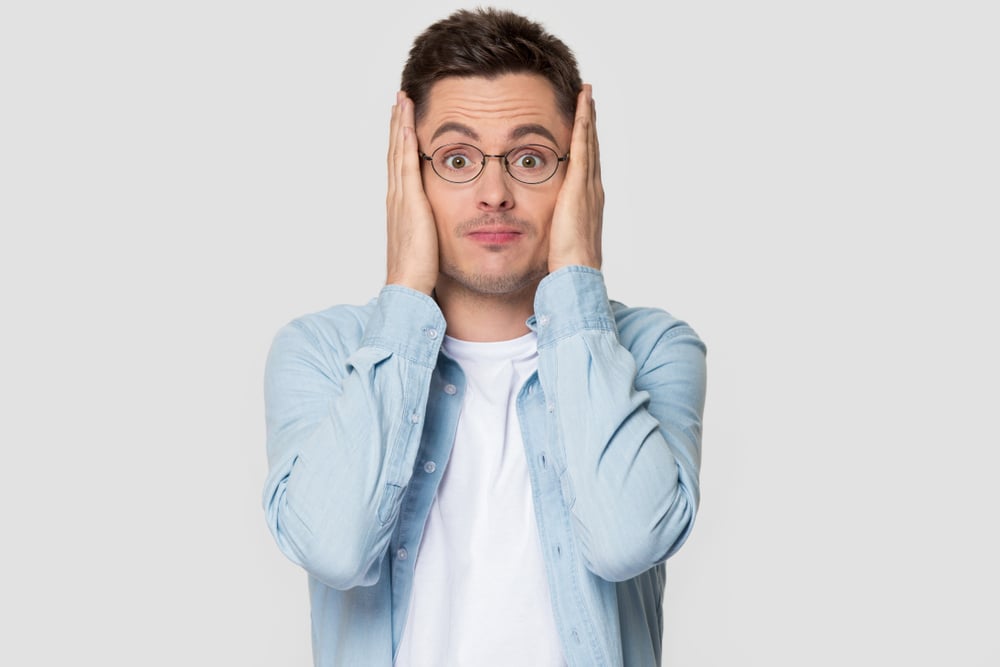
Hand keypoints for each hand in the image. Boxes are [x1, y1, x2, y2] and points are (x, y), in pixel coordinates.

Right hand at [386, 91, 438, 294]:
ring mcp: (401, 199)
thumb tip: (441, 223)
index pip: (401, 165)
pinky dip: (406, 144)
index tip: (404, 121)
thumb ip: (432, 227)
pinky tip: (409, 126)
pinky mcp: (410, 203)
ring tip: (401, 102)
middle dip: (398, 125)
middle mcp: (397, 198)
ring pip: (399, 153)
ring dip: (400, 125)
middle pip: (396, 152)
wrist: (408, 287)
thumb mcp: (428, 241)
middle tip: (399, 100)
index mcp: (402, 206)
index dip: (401, 141)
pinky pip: (407, 167)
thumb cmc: (420, 272)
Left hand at [548, 84, 603, 272]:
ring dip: (588, 116)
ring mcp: (588, 186)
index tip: (582, 120)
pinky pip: (582, 148)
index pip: (585, 163)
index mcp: (586, 201)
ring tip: (586, 93)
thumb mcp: (557, 237)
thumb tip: (538, 223)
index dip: (585, 140)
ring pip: (588, 142)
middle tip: (588, 96)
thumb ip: (552, 224)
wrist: (576, 272)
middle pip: (590, 146)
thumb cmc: (564, 264)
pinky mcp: (580, 186)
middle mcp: (592, 189)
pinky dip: (583, 126)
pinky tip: (582, 108)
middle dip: (589, 121)